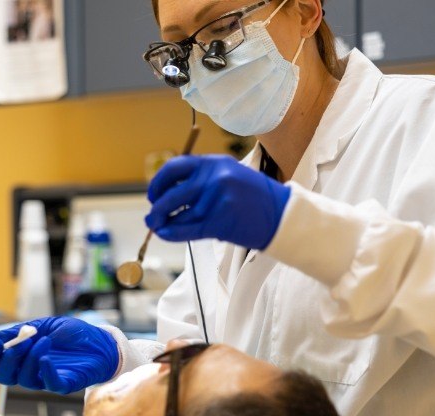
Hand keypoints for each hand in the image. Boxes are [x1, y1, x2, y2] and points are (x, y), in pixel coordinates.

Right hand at [0, 317, 119, 393]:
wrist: (102, 342)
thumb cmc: (75, 334)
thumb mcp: (46, 325)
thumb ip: (23, 330)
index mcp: (24, 357)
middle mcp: (31, 371)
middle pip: (5, 376)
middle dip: (7, 359)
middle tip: (20, 343)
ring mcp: (46, 378)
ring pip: (24, 379)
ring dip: (29, 359)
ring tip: (43, 341)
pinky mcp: (64, 383)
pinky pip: (50, 383)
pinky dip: (44, 371)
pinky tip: (46, 358)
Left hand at [146, 155, 290, 249]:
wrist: (281, 214)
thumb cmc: (254, 198)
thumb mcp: (229, 176)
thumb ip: (202, 180)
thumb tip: (169, 194)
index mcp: (214, 163)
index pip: (175, 168)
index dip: (158, 183)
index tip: (153, 195)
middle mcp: (213, 177)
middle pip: (171, 194)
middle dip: (157, 207)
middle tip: (152, 216)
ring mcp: (216, 199)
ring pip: (177, 214)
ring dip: (162, 223)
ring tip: (158, 227)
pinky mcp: (219, 221)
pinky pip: (186, 229)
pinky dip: (171, 234)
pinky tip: (165, 234)